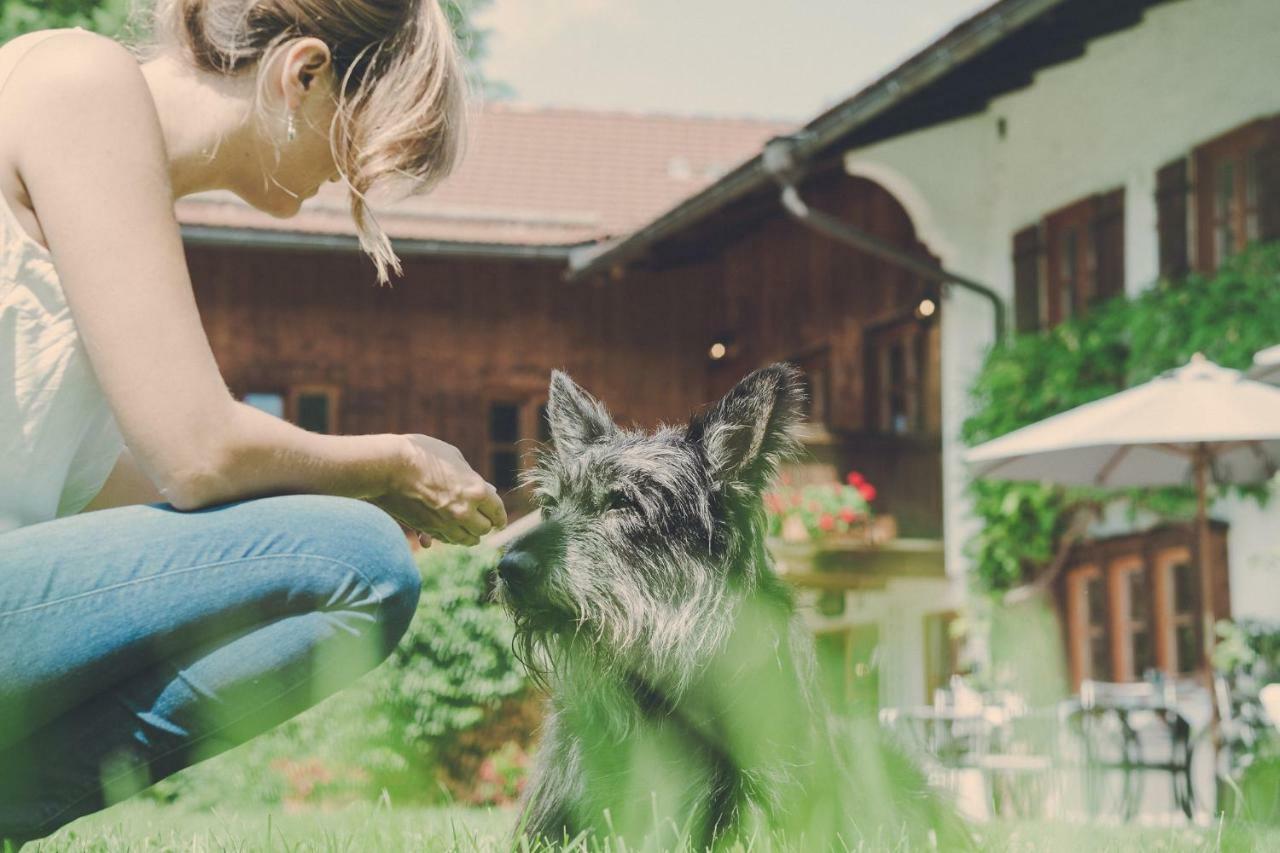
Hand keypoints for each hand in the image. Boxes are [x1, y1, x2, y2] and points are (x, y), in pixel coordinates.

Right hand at [371, 434, 507, 546]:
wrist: (388, 466)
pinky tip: (448, 533)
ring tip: (469, 533)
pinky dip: (448, 538)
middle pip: (484, 529)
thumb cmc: (421, 454)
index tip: (499, 520)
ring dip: (469, 536)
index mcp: (477, 491)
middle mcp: (465, 511)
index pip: (497, 511)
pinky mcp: (427, 529)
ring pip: (466, 540)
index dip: (500, 516)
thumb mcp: (453, 457)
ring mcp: (445, 523)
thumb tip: (481, 488)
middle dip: (485, 525)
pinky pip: (445, 540)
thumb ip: (469, 476)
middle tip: (483, 522)